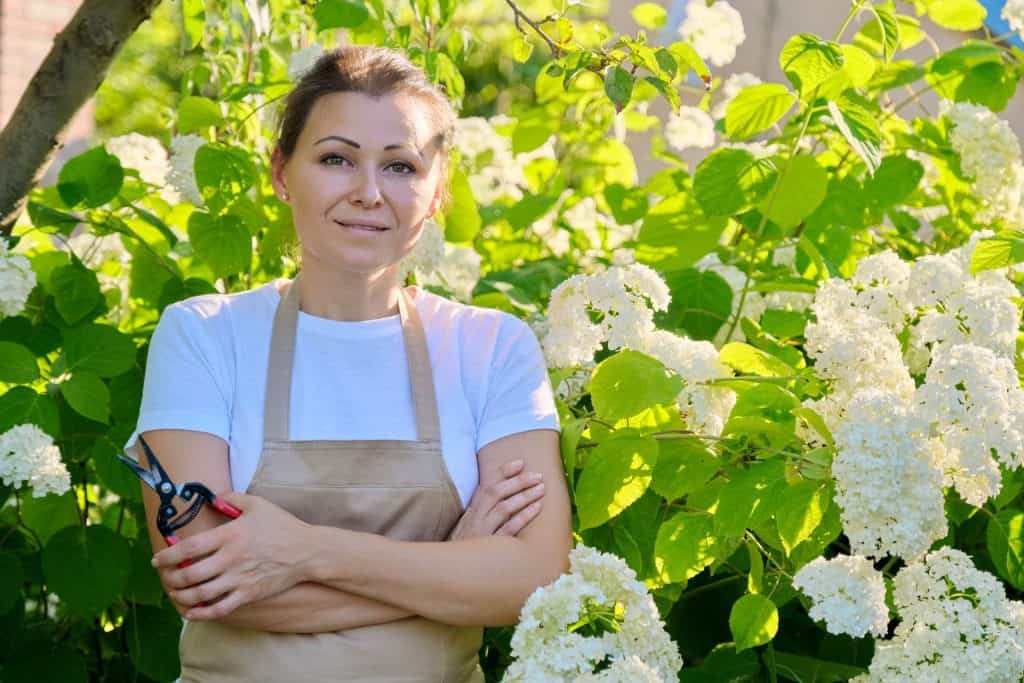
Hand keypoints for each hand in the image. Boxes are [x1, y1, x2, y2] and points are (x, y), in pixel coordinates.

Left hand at [151, 492, 313, 620]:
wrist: (306, 551)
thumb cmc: (281, 526)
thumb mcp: (258, 504)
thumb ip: (231, 498)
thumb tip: (212, 498)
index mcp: (230, 535)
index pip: (189, 548)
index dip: (168, 555)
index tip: (158, 559)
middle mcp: (231, 558)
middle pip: (189, 574)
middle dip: (170, 578)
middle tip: (164, 577)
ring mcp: (239, 579)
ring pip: (200, 594)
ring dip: (181, 596)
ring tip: (175, 593)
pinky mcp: (248, 594)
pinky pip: (219, 609)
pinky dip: (200, 613)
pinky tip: (191, 611)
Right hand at [446, 459, 544, 540]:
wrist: (450, 570)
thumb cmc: (465, 548)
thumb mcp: (470, 526)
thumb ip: (484, 511)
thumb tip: (505, 495)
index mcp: (472, 510)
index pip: (487, 484)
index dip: (503, 472)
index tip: (520, 462)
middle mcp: (476, 518)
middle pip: (497, 492)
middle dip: (519, 481)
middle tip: (538, 475)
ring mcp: (482, 532)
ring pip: (504, 508)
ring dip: (524, 496)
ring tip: (541, 489)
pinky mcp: (490, 547)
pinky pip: (509, 529)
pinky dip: (523, 517)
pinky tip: (537, 508)